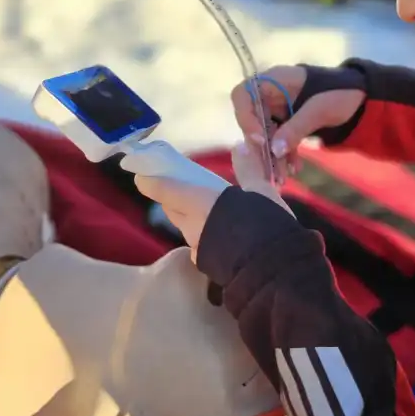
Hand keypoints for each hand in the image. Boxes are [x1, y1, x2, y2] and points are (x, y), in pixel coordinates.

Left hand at [134, 142, 292, 259]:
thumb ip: (249, 169)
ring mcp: (196, 246)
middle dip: (173, 197)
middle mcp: (190, 224)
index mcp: (197, 201)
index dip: (149, 180)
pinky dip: (206, 235)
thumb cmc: (263, 223)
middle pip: (172, 207)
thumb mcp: (261, 191)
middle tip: (187, 187)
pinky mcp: (206, 263)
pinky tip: (222, 234)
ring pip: (186, 226)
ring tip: (213, 211)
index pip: (161, 189)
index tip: (144, 174)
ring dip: (192, 217)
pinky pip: (199, 243)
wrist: (270, 268)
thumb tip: (241, 147)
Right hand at [230, 65, 366, 174]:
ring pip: (266, 135)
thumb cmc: (340, 93)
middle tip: (270, 170)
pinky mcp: (288, 124)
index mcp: (274, 81)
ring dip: (273, 157)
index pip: (243, 96)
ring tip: (283, 177)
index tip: (260, 140)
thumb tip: (274, 151)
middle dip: (261, 147)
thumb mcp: (319, 109)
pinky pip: (279, 140)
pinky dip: (285, 155)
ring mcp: (278, 110)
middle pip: (252, 121)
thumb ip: (296, 128)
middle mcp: (271, 94)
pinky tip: (294, 169)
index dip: (246, 118)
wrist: (362, 98)